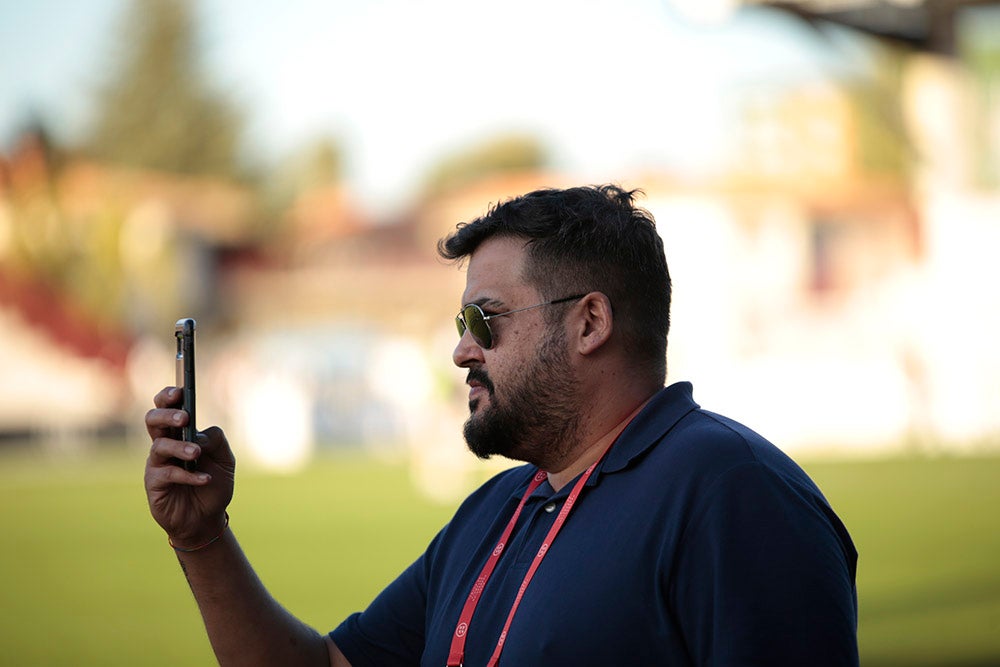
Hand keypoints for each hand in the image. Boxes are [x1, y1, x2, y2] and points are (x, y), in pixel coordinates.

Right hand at [144, 386, 235, 547]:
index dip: (168, 396)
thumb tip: (199, 436)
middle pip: (153, 421)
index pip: (167, 407)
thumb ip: (217, 441)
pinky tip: (204, 478)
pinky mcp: (154, 484)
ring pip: (159, 446)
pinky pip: (167, 474)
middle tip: (183, 419)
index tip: (179, 390)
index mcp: (180, 433)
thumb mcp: (226, 460)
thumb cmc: (214, 484)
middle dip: (166, 415)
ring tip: (197, 453)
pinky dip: (188, 475)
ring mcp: (157, 464)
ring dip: (180, 447)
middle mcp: (165, 445)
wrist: (207, 518)